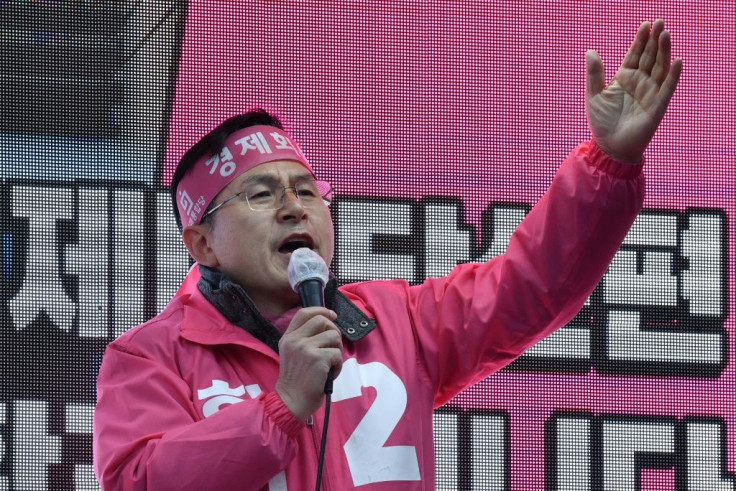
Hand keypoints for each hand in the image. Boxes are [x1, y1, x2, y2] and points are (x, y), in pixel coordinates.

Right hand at [275, 307, 342, 420]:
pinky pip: (338, 353)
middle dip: (334, 331)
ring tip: (330, 364)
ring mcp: (306, 348)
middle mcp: (295, 340)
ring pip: (334, 336)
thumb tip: (328, 327)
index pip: (304, 312)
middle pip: (322, 320)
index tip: (332, 315)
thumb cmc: (296, 381)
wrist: (291, 402)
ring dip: (337, 350)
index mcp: (288, 338)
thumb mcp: (293, 354)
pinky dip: (338, 365)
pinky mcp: (318, 358)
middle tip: (334, 347)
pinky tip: (329, 374)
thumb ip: (304, 339)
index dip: (321, 310)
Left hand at [586, 19, 682, 162]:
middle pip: (650, 57)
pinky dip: (673, 75)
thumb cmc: (602, 122)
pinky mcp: (658, 105)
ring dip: (664, 51)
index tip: (645, 24)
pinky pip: (667, 88)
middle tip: (660, 22)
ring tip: (665, 34)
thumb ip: (595, 74)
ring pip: (660, 68)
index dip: (641, 40)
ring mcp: (650, 92)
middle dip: (655, 40)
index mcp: (625, 77)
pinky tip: (677, 60)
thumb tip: (590, 51)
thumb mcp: (594, 95)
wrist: (610, 146)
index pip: (635, 54)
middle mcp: (640, 82)